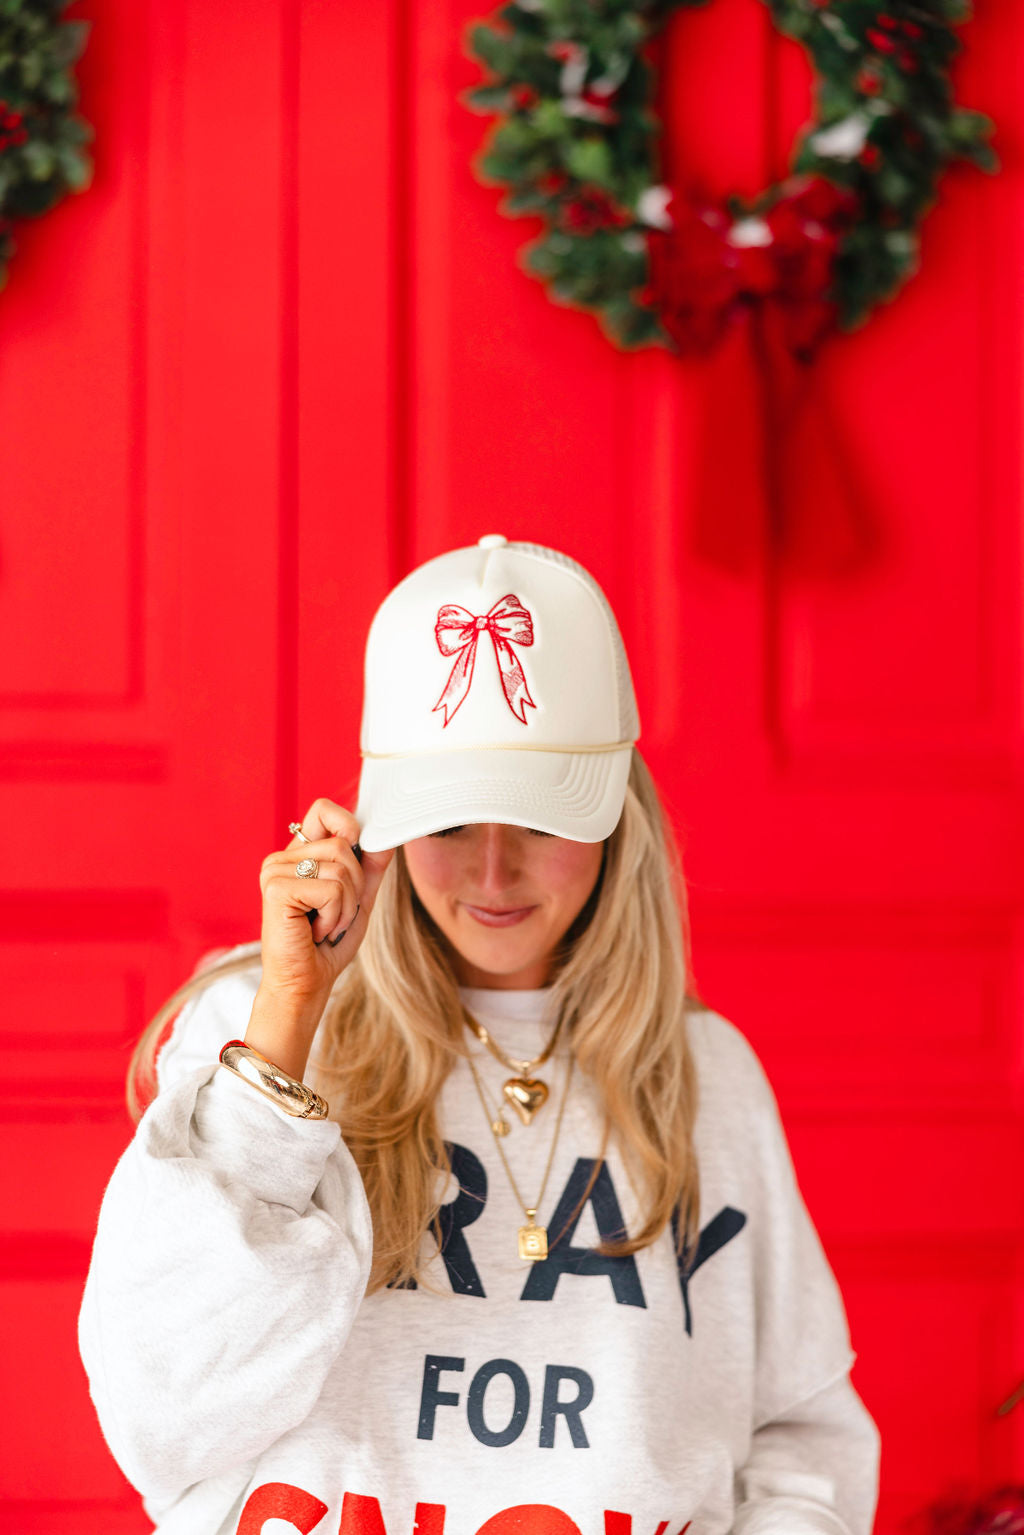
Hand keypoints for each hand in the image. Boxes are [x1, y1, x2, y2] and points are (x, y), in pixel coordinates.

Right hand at [247, 799, 394, 1077]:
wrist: (305, 984)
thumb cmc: (326, 945)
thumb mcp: (358, 900)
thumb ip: (371, 868)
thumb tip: (386, 838)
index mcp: (298, 854)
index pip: (324, 810)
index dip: (349, 827)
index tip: (357, 860)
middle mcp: (282, 858)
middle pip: (344, 842)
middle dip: (356, 884)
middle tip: (337, 912)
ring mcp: (275, 871)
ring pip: (341, 867)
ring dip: (346, 905)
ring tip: (326, 924)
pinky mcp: (276, 889)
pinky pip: (331, 889)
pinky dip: (335, 915)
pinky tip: (316, 931)